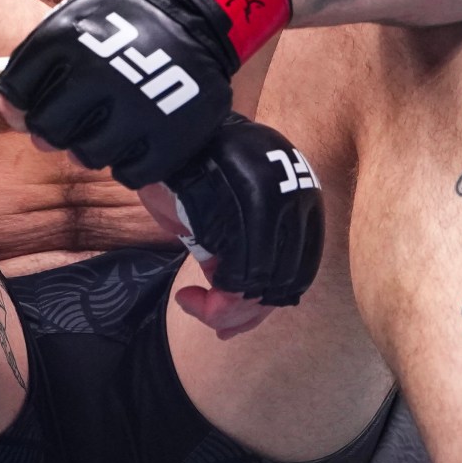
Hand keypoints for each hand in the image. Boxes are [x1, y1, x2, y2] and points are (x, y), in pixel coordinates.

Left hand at [0, 0, 289, 188]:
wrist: (202, 10)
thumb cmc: (127, 17)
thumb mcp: (76, 19)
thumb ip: (38, 63)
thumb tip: (9, 110)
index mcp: (66, 41)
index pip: (16, 94)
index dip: (20, 105)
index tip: (34, 104)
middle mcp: (97, 77)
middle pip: (48, 132)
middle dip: (54, 130)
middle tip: (71, 124)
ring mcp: (135, 109)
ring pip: (86, 157)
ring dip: (91, 147)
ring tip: (107, 128)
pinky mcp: (170, 137)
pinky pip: (130, 174)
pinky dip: (130, 163)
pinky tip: (136, 140)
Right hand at [157, 113, 324, 312]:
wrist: (162, 136)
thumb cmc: (189, 174)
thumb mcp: (222, 217)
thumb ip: (238, 252)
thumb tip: (238, 307)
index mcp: (299, 195)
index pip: (299, 266)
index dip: (268, 301)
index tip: (236, 321)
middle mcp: (297, 200)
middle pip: (287, 282)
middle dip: (250, 314)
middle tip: (219, 326)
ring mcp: (278, 207)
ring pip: (264, 288)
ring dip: (227, 312)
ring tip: (195, 305)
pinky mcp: (248, 218)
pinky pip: (238, 282)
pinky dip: (213, 304)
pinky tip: (189, 297)